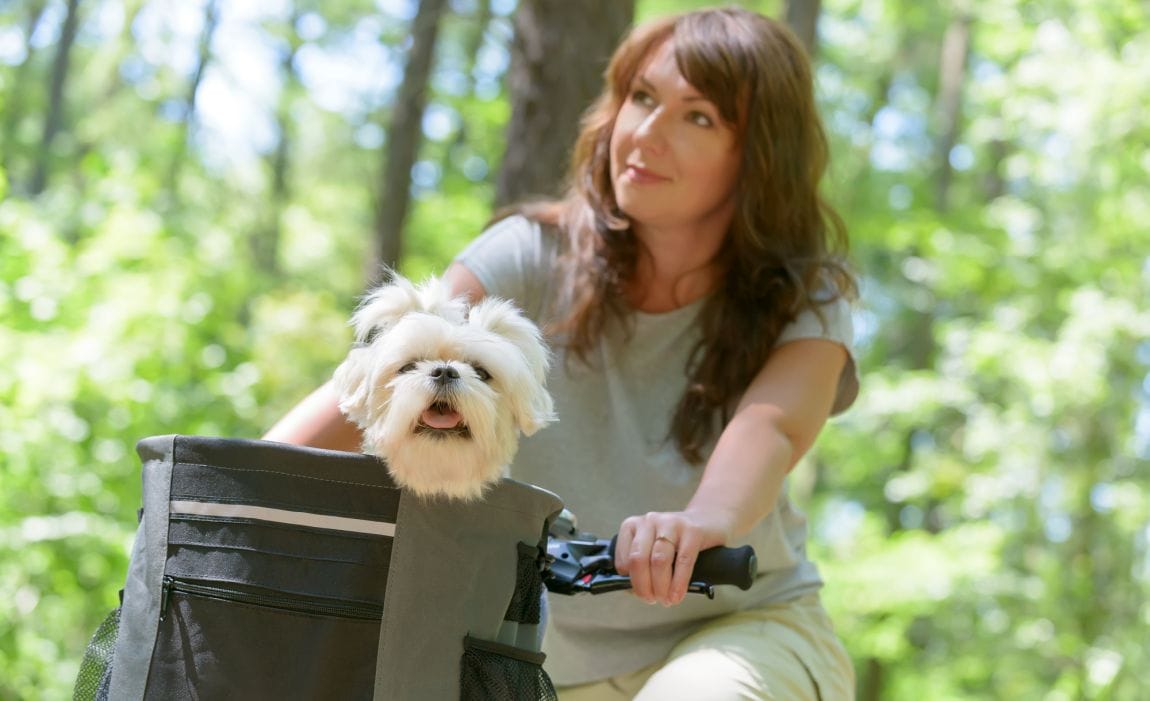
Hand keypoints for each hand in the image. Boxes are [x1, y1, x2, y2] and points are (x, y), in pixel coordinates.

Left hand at [614, 510, 729, 605]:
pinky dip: (679, 583)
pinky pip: (683, 561)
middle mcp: (649, 521)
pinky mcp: (692, 530)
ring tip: (666, 600)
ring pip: (659, 561)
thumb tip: (634, 591)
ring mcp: (671, 523)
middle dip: (643, 586)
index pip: (623, 560)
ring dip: (661, 587)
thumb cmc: (675, 541)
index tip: (638, 594)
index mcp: (633, 526)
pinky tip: (678, 595)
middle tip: (651, 600)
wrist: (707, 522)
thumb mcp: (652, 547)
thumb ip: (641, 566)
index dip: (629, 582)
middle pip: (638, 560)